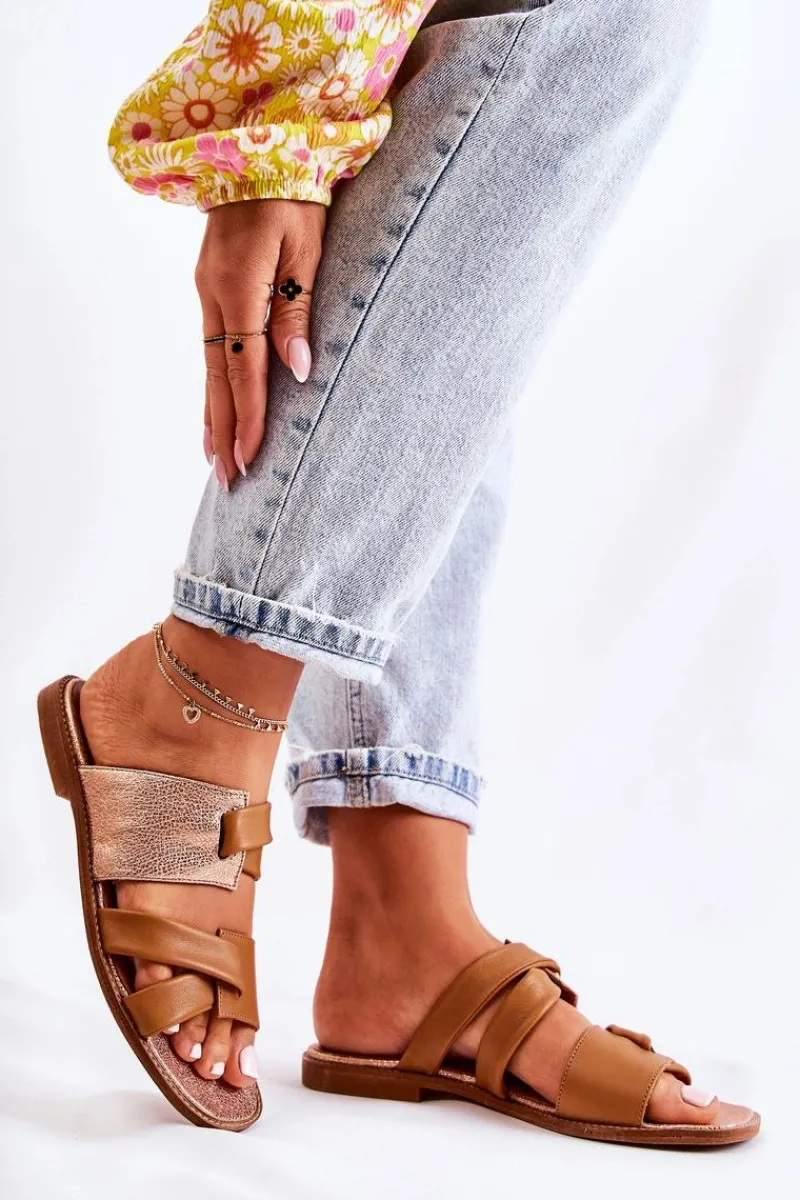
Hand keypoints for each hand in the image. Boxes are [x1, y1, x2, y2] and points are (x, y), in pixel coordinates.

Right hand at [195, 198, 326, 486]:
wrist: (256, 146)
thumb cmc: (294, 192)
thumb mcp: (306, 247)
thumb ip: (298, 310)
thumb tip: (297, 371)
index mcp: (241, 285)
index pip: (244, 367)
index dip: (247, 416)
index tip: (249, 457)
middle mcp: (214, 293)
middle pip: (217, 376)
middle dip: (223, 429)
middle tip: (228, 477)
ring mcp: (207, 289)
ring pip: (209, 364)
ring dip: (213, 412)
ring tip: (216, 457)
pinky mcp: (210, 286)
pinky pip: (210, 345)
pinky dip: (213, 382)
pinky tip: (217, 406)